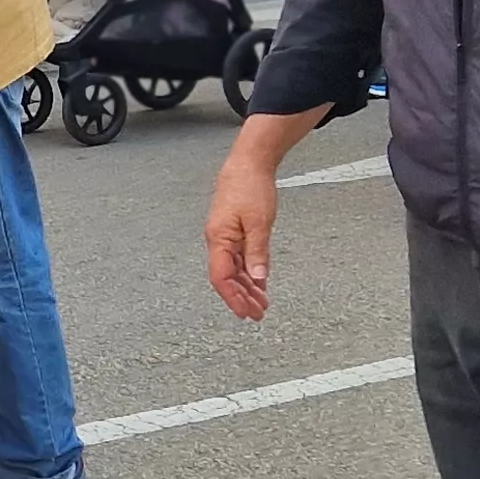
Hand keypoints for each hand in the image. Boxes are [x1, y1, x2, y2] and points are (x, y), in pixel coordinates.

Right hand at [204, 126, 286, 320]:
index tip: (246, 312)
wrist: (247, 164)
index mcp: (219, 239)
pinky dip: (249, 274)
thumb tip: (258, 279)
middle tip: (257, 314)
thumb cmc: (249, 187)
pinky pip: (239, 260)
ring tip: (261, 303)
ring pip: (234, 270)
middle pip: (227, 278)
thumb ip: (258, 252)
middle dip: (241, 298)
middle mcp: (218, 241)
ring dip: (247, 288)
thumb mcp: (259, 222)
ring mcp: (225, 237)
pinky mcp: (234, 233)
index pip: (221, 277)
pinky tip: (259, 284)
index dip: (233, 298)